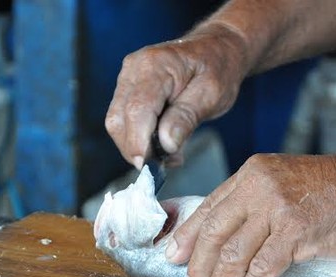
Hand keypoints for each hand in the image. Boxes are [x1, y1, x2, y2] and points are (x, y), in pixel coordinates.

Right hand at [105, 24, 247, 168]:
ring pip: (118, 123)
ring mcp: (127, 79)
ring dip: (139, 146)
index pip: (136, 110)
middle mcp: (133, 70)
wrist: (216, 50)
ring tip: (170, 154)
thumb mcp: (212, 94)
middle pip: (119, 120)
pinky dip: (140, 138)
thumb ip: (187, 117)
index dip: (138, 142)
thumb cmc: (218, 69)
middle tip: (167, 163)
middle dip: (137, 148)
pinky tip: (164, 144)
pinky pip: (125, 120)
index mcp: (154, 66)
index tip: (148, 167)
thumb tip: (165, 143)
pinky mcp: (128, 89)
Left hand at [166, 153, 335, 276]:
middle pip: (214, 234)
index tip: (171, 260)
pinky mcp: (297, 231)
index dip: (186, 238)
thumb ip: (253, 206)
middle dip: (199, 270)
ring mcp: (277, 208)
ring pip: (235, 255)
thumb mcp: (282, 185)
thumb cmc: (330, 192)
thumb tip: (224, 243)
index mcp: (250, 175)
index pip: (208, 209)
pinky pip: (265, 269)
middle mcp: (258, 187)